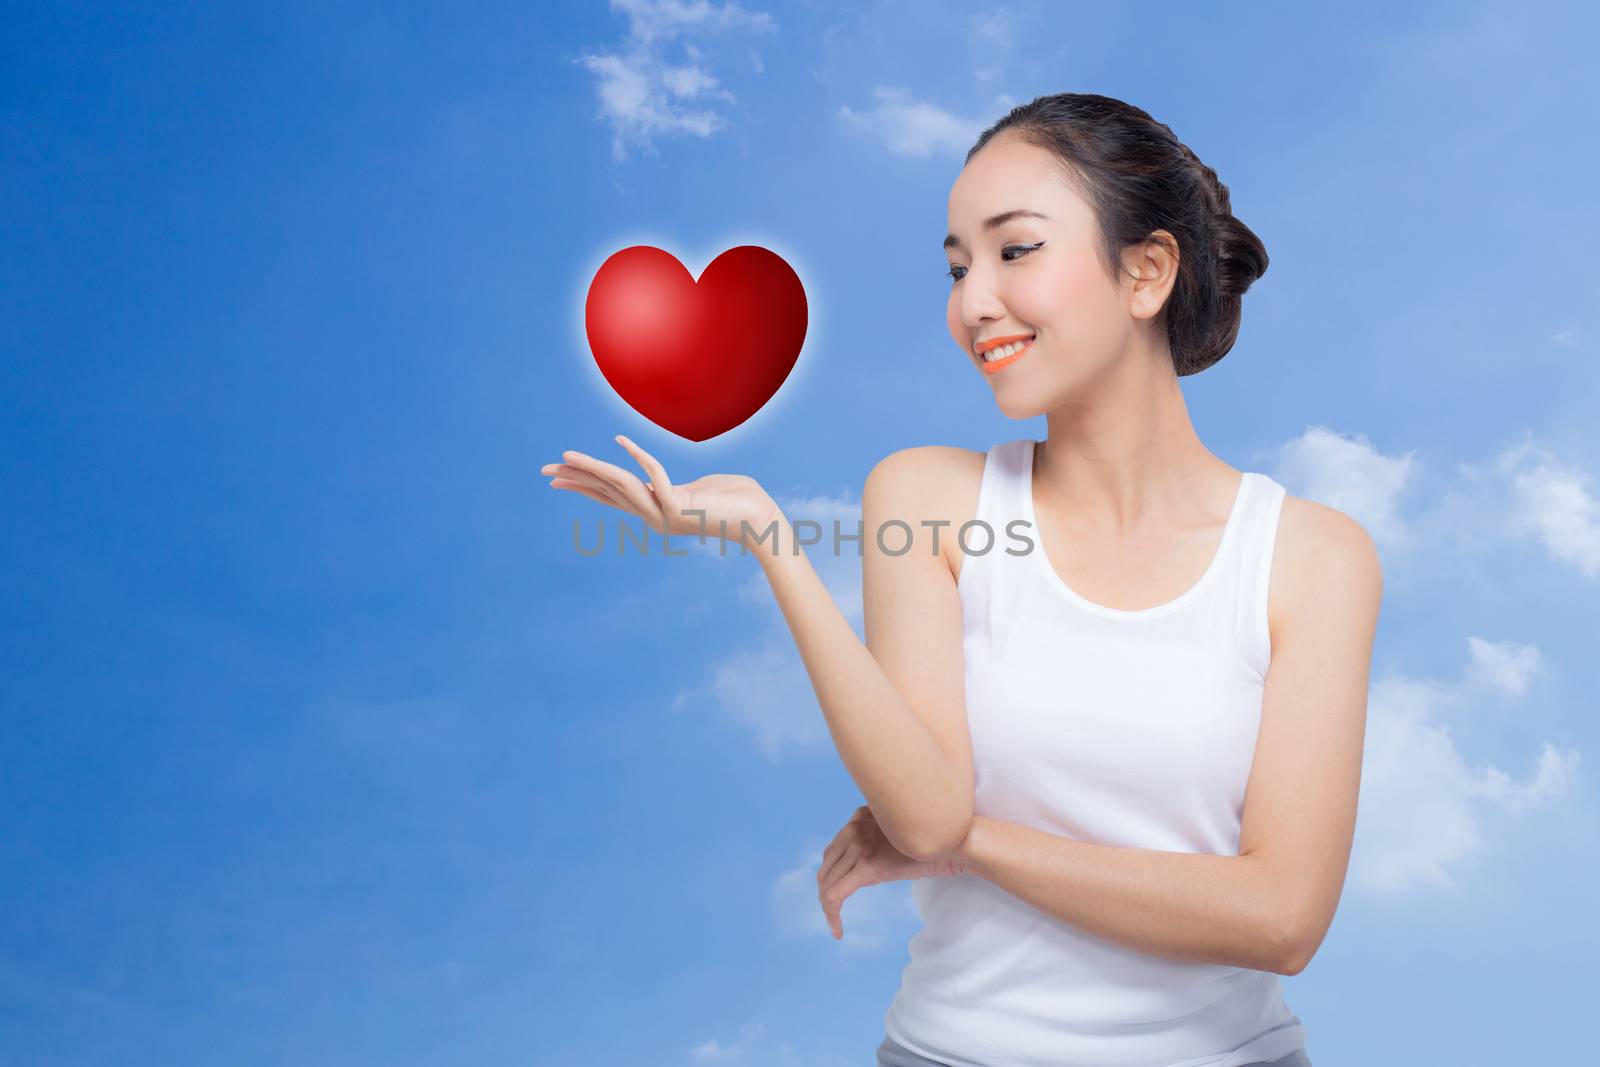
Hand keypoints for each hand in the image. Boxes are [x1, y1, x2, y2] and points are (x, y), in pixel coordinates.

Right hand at [541, 433, 780, 550]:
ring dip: (591, 469)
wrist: (765, 520)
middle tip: (543, 472)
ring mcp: (666, 516)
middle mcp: (656, 516)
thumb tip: (664, 480)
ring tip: (565, 457)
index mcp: (658, 510)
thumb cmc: (741, 500)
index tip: (559, 478)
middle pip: (607, 492)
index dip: (585, 486)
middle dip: (575, 480)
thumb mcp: (703, 487)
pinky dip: (638, 457)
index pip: (613, 496)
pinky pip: (654, 476)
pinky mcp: (680, 509)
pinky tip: (621, 440)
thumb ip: (679, 483)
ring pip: (620, 485)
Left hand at [816, 805, 971, 939]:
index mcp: (860, 816)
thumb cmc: (935, 842)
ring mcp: (859, 846)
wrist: (955, 841)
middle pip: (827, 865)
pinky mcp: (866, 867)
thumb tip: (877, 862)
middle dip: (826, 890)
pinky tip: (838, 931)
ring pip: (827, 882)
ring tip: (835, 923)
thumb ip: (882, 841)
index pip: (834, 849)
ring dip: (827, 906)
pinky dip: (832, 915)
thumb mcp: (900, 835)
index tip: (838, 891)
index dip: (832, 874)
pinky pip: (835, 896)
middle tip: (834, 912)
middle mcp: (854, 827)